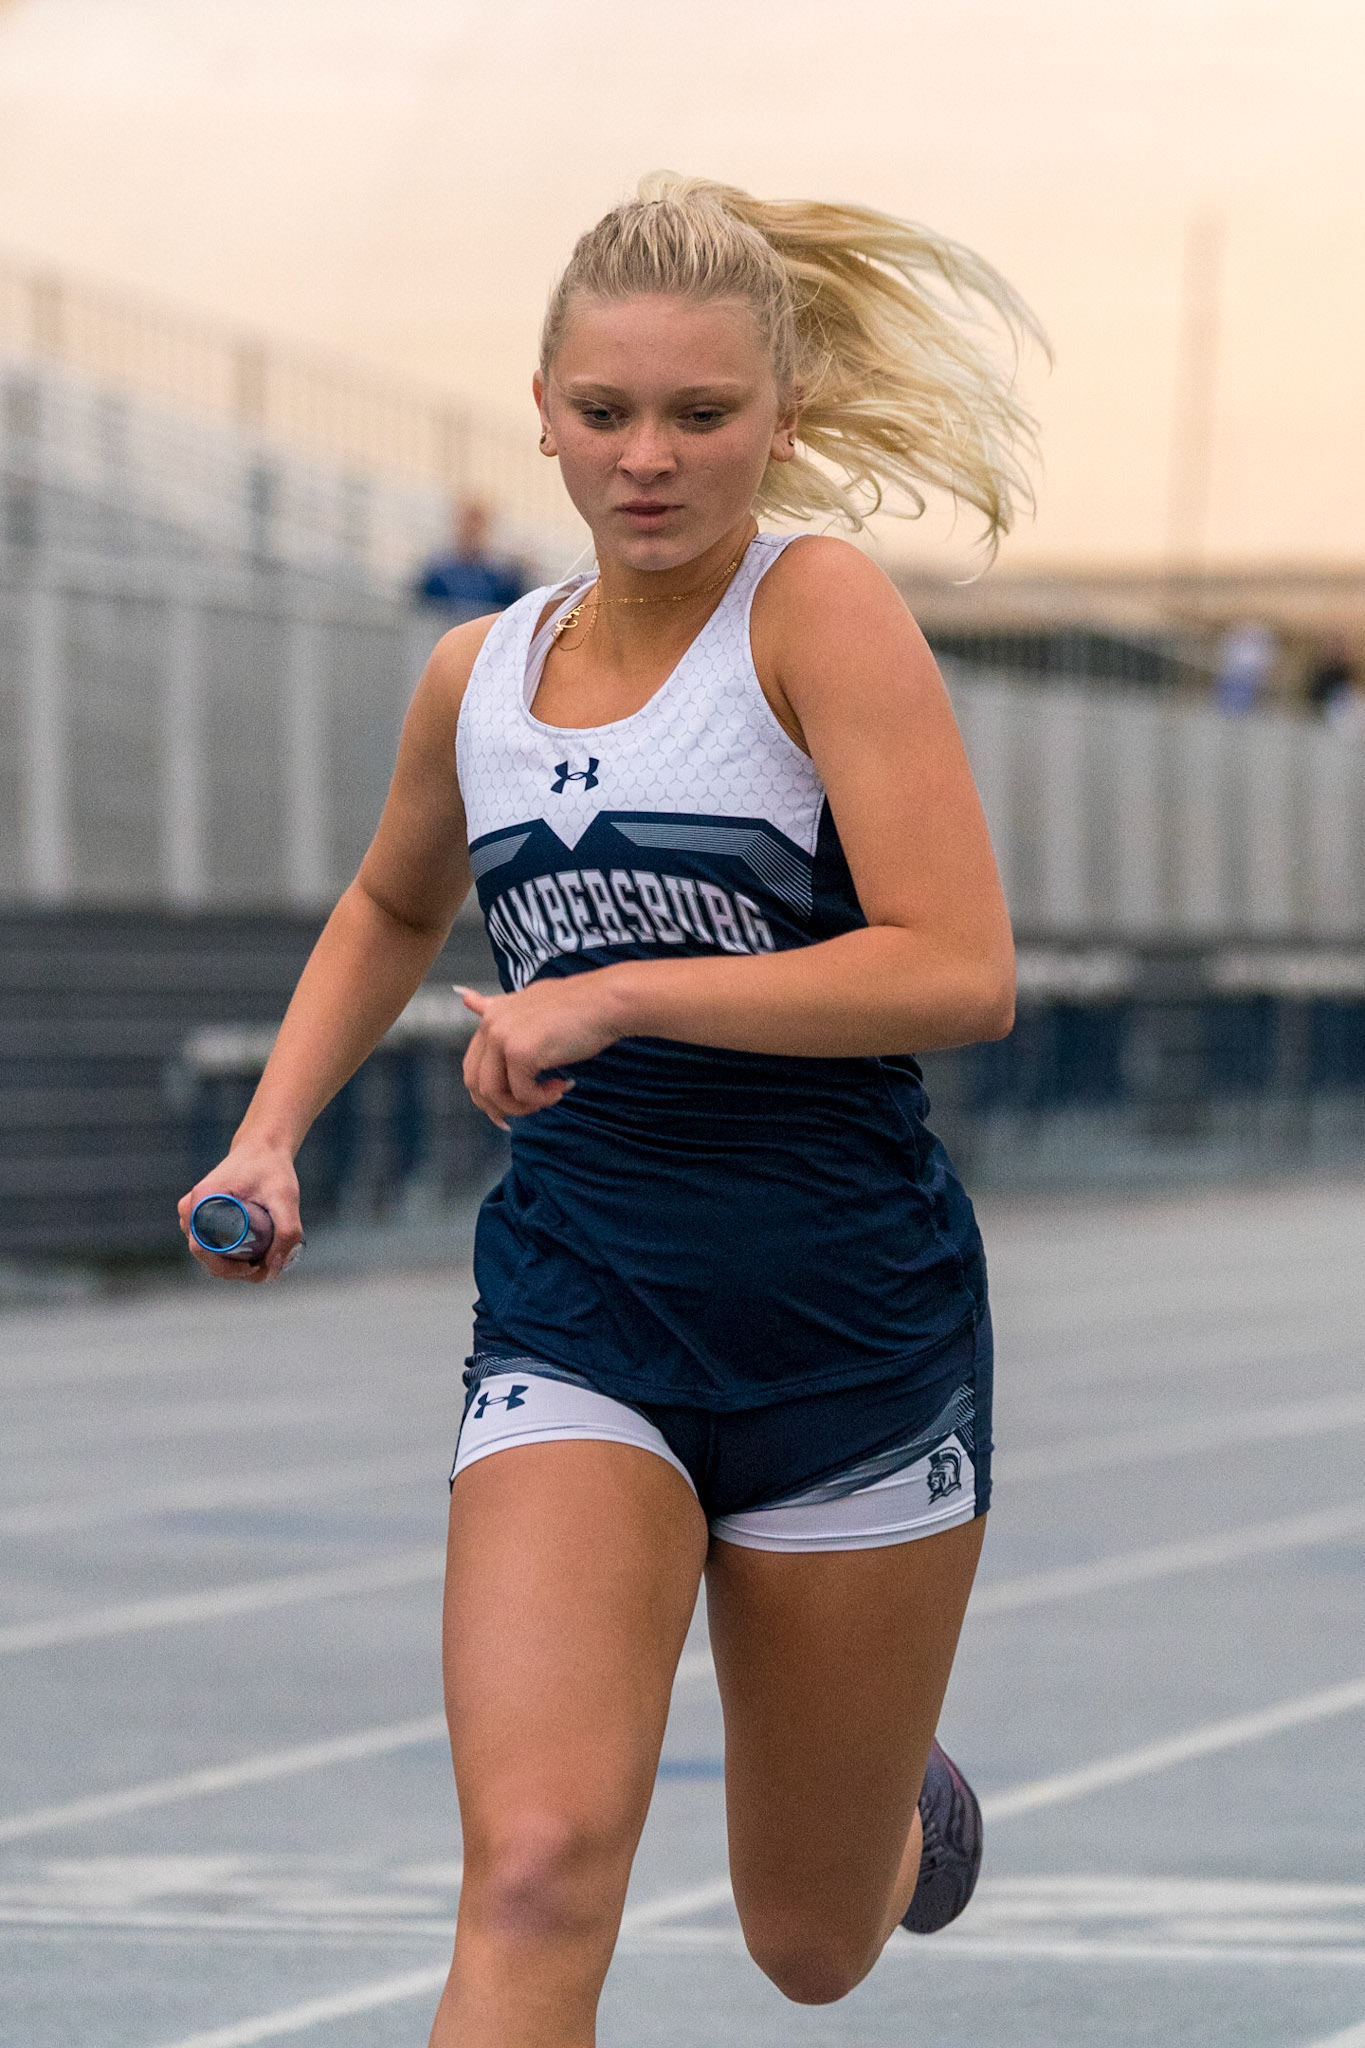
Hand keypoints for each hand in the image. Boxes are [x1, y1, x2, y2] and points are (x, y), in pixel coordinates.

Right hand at [177, 1145, 303, 1284]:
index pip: (203, 1250)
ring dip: (232, 1265)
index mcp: (199, 1203)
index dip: (227, 1268)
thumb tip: (274, 1272)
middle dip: (233, 1271)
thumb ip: (287, 1231)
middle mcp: (190, 1210)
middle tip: (265, 1269)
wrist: (263, 1148)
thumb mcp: (285, 1197)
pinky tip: (253, 1257)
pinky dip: (229, 1255)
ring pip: (208, 1253)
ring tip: (263, 1262)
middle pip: (205, 1256)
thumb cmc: (272, 1169)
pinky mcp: (202, 1216)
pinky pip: (211, 1244)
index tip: (255, 1269)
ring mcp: (194, 1214)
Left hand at [459, 975, 626, 1128]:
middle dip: (499, 1106)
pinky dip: (542, 1099)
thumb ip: (499, 1007)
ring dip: (522, 1105)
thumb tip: (465, 997)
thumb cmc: (578, 1006)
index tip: (503, 1113)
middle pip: (476, 1083)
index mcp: (492, 1015)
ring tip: (549, 1097)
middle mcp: (491, 1025)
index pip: (472, 1065)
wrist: (606, 1002)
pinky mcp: (520, 1052)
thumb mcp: (531, 1001)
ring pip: (494, 1093)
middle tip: (526, 1112)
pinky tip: (562, 1087)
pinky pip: (522, 1092)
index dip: (485, 1095)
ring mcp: (502, 1038)